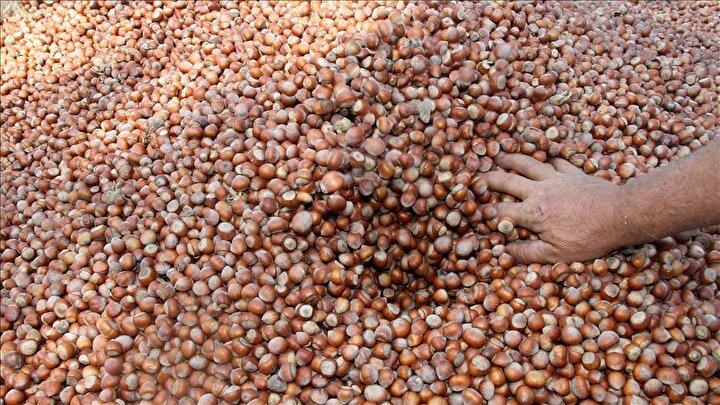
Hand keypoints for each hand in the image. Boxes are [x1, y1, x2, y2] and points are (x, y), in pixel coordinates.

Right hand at [483, 154, 626, 263]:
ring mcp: (558, 179)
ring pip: (529, 164)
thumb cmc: (590, 238)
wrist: (622, 215)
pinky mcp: (575, 173)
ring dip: (513, 159)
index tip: (473, 210)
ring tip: (501, 155)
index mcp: (533, 213)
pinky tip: (545, 159)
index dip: (484, 211)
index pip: (500, 211)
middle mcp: (540, 191)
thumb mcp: (557, 254)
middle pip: (508, 181)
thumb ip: (528, 253)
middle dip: (489, 178)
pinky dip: (549, 160)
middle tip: (476, 175)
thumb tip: (504, 252)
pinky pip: (558, 162)